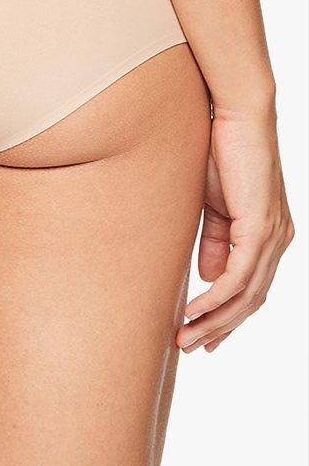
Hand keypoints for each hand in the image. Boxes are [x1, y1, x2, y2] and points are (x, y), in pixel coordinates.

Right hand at [177, 107, 293, 353]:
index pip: (252, 289)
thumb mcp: (214, 206)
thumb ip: (216, 242)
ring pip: (246, 295)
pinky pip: (238, 277)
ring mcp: (273, 236)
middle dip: (219, 328)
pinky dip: (215, 299)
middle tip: (190, 347)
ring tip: (185, 338)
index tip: (204, 337)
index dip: (228, 317)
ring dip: (214, 321)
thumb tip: (208, 277)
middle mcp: (280, 240)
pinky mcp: (260, 228)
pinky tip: (193, 311)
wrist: (237, 117)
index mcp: (270, 235)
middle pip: (252, 300)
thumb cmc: (223, 153)